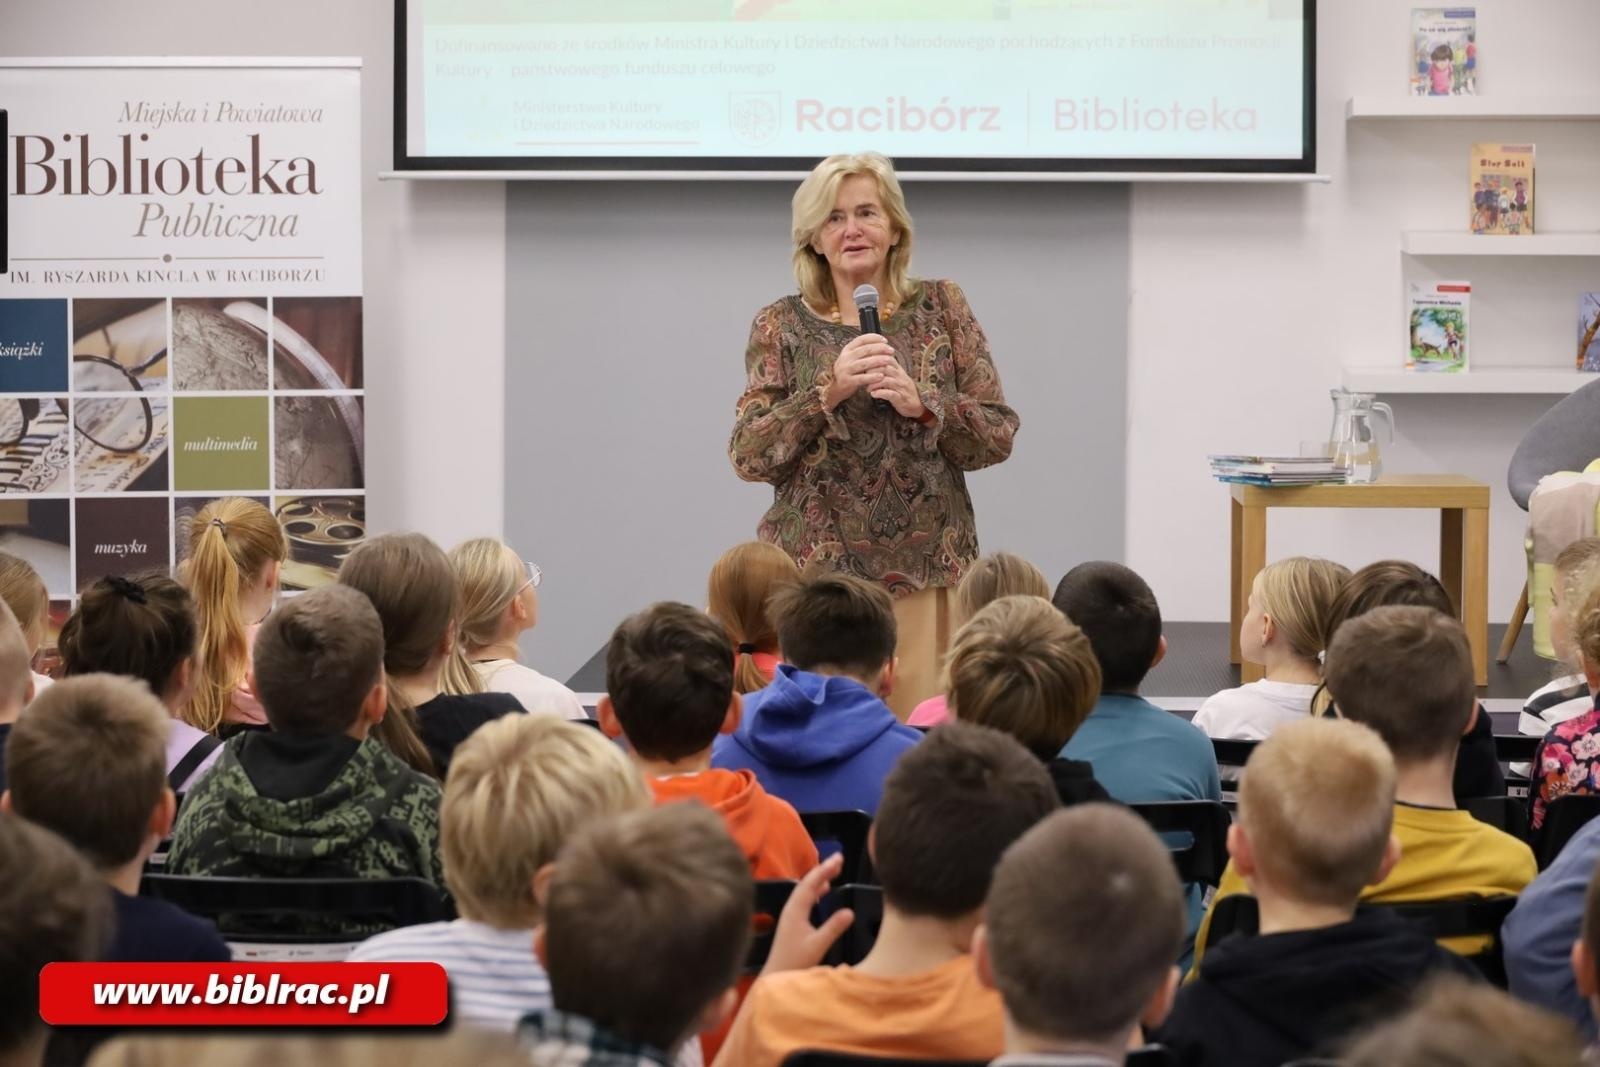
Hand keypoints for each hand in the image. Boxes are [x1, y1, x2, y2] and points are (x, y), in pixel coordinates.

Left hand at [761, 852, 853, 975]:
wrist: (775, 975)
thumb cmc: (795, 961)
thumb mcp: (817, 945)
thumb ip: (833, 928)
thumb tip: (850, 911)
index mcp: (796, 909)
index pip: (811, 883)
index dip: (825, 869)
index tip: (839, 859)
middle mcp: (791, 908)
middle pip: (808, 882)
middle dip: (823, 869)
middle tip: (840, 858)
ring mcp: (791, 914)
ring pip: (806, 890)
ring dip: (820, 879)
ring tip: (835, 869)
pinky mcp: (792, 921)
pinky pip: (805, 898)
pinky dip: (816, 890)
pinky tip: (824, 890)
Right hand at [823, 334, 897, 410]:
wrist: (835, 387)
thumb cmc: (849, 371)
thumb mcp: (852, 358)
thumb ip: (863, 351)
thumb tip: (882, 343)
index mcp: (847, 350)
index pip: (861, 339)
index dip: (874, 338)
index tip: (885, 340)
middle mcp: (846, 358)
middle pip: (865, 350)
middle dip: (880, 349)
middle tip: (891, 350)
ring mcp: (846, 370)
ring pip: (864, 363)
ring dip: (878, 361)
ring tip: (889, 360)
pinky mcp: (848, 381)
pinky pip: (862, 378)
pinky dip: (872, 377)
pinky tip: (881, 376)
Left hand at [867, 359, 926, 418]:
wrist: (917, 404)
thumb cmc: (902, 389)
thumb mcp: (896, 375)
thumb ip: (885, 367)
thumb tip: (870, 360)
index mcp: (898, 369)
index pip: (887, 357)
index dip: (874, 358)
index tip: (863, 362)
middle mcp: (900, 376)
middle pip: (884, 367)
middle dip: (871, 370)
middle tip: (862, 376)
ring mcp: (901, 387)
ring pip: (886, 380)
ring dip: (874, 383)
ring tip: (867, 388)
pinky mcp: (901, 398)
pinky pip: (890, 394)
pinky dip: (880, 393)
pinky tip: (873, 394)